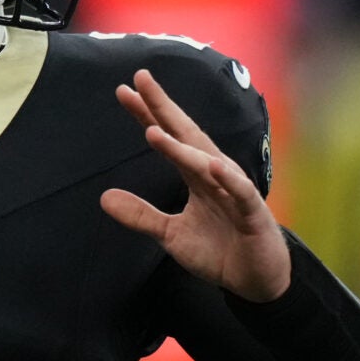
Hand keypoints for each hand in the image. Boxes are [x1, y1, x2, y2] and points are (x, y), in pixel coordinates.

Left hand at [99, 67, 291, 301]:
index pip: (169, 137)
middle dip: (164, 108)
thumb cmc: (219, 250)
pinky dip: (228, 179)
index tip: (124, 91)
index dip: (148, 114)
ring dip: (182, 148)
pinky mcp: (252, 214)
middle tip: (141, 79)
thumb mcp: (171, 234)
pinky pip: (240, 193)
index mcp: (196, 176)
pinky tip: (212, 166)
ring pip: (207, 163)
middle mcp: (215, 175)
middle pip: (187, 135)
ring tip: (154, 131)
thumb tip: (104, 197)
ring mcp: (235, 192)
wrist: (256, 281)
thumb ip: (141, 215)